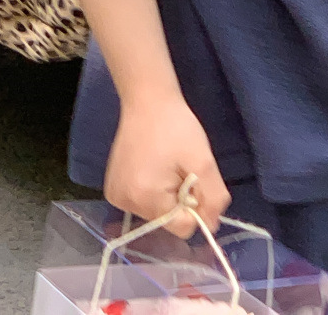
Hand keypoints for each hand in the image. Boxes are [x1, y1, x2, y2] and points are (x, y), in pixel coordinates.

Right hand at [104, 95, 230, 238]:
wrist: (147, 100)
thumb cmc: (176, 127)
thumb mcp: (204, 161)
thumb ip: (214, 198)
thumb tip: (211, 226)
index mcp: (144, 197)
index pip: (182, 227)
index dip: (194, 206)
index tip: (189, 178)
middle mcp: (124, 202)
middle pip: (168, 221)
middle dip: (179, 199)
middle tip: (177, 168)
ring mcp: (116, 196)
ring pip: (156, 213)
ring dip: (166, 195)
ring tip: (163, 164)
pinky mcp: (113, 189)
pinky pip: (143, 204)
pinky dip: (152, 191)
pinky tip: (151, 167)